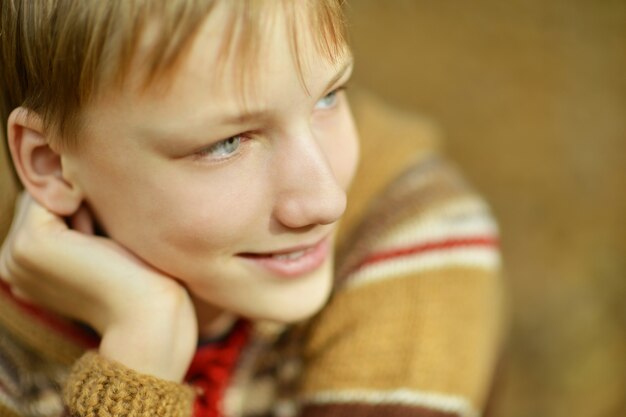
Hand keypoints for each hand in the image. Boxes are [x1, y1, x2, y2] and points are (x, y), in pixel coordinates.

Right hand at [0, 193, 197, 381]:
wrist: (145, 313)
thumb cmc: (135, 280)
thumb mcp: (96, 247)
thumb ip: (73, 221)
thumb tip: (70, 185)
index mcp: (20, 267)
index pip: (42, 207)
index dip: (79, 212)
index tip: (101, 252)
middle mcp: (8, 262)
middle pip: (43, 196)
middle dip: (78, 208)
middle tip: (101, 253)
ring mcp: (14, 253)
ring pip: (49, 191)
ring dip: (84, 207)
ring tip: (99, 249)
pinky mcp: (31, 241)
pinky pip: (57, 191)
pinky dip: (85, 206)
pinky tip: (97, 242)